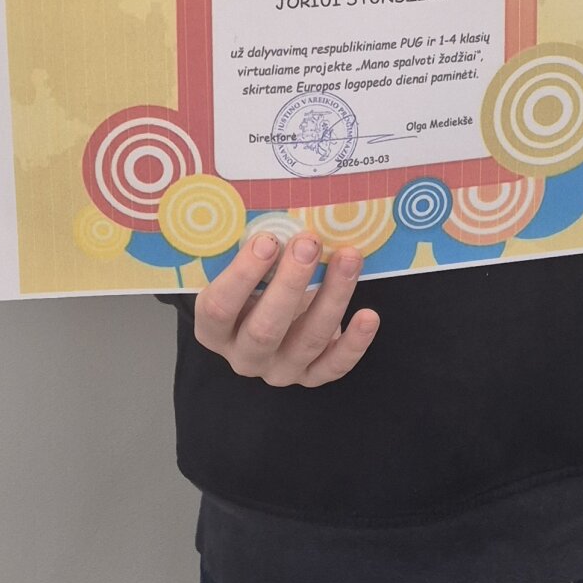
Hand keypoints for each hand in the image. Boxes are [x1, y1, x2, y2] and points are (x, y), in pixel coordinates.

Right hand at [194, 229, 379, 385]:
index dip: (243, 275)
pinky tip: (368, 315)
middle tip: (309, 243)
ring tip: (349, 257)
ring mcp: (279, 370)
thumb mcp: (245, 270)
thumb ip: (254, 250)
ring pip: (307, 341)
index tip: (267, 240)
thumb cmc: (255, 283)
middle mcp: (244, 355)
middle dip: (290, 283)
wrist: (270, 317)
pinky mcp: (311, 376)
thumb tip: (281, 206)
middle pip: (264, 329)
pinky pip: (335, 366)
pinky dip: (355, 343)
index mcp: (214, 329)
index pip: (219, 308)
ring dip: (332, 296)